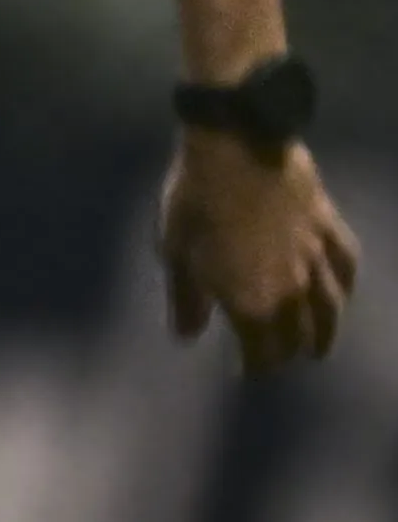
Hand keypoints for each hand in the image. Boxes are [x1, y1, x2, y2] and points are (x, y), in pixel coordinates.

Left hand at [161, 135, 357, 369]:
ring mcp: (315, 257)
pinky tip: (344, 289)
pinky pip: (346, 263)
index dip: (256, 366)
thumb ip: (187, 301)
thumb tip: (188, 336)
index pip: (261, 349)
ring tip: (321, 347)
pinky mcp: (329, 226)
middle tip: (280, 359)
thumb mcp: (176, 256)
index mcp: (251, 301)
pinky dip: (346, 283)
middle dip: (289, 351)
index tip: (248, 371)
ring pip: (331, 306)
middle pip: (299, 332)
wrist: (237, 149)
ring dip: (327, 330)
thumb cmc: (195, 203)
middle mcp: (292, 288)